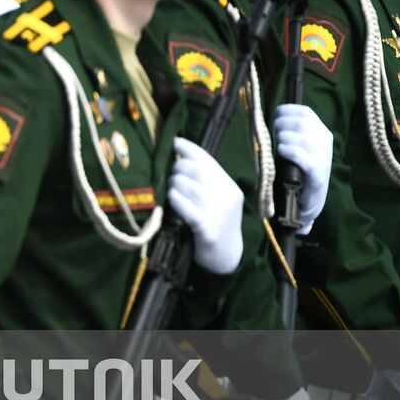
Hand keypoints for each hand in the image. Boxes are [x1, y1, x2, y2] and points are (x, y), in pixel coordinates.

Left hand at [168, 137, 244, 274]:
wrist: (226, 257)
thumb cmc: (215, 223)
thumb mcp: (217, 199)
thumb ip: (204, 181)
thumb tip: (177, 157)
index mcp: (229, 186)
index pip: (207, 159)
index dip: (188, 148)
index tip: (174, 142)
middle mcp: (227, 197)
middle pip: (195, 170)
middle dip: (176, 169)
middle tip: (169, 176)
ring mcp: (218, 214)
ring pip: (189, 187)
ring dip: (173, 185)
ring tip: (169, 189)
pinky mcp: (207, 230)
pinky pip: (187, 208)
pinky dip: (176, 200)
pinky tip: (171, 200)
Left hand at [273, 104, 331, 234]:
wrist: (309, 198)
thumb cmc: (298, 168)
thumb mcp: (298, 145)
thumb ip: (291, 130)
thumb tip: (274, 115)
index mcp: (321, 132)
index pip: (305, 112)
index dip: (286, 111)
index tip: (274, 116)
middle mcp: (325, 142)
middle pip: (301, 122)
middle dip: (282, 124)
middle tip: (274, 133)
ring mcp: (323, 157)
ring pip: (301, 137)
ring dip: (283, 138)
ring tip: (278, 146)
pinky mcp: (317, 172)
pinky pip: (301, 156)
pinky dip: (288, 151)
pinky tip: (282, 152)